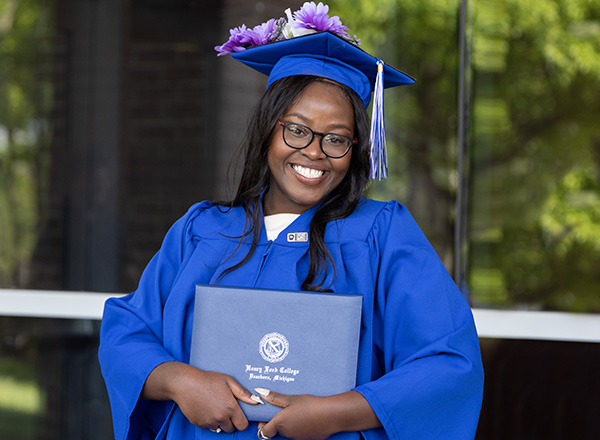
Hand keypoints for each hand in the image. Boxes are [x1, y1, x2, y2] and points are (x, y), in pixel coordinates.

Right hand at [142, 362, 261, 431]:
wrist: (185, 383)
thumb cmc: (208, 379)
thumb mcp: (228, 381)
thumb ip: (243, 393)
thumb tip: (256, 401)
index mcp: (230, 408)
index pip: (243, 425)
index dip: (242, 420)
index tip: (239, 414)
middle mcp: (220, 418)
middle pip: (231, 429)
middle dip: (231, 421)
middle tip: (225, 408)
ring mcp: (209, 422)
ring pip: (219, 428)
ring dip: (219, 421)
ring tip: (215, 406)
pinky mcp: (199, 424)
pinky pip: (208, 427)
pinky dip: (209, 421)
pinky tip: (206, 408)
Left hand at [256, 388, 380, 439]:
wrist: (330, 415)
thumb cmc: (310, 405)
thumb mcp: (291, 398)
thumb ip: (274, 397)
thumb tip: (260, 393)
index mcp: (280, 423)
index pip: (264, 432)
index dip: (263, 425)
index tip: (266, 417)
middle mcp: (287, 434)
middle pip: (277, 431)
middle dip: (278, 423)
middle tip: (284, 410)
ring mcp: (297, 438)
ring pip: (288, 433)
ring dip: (289, 425)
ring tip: (298, 412)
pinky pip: (299, 434)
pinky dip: (300, 428)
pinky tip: (307, 418)